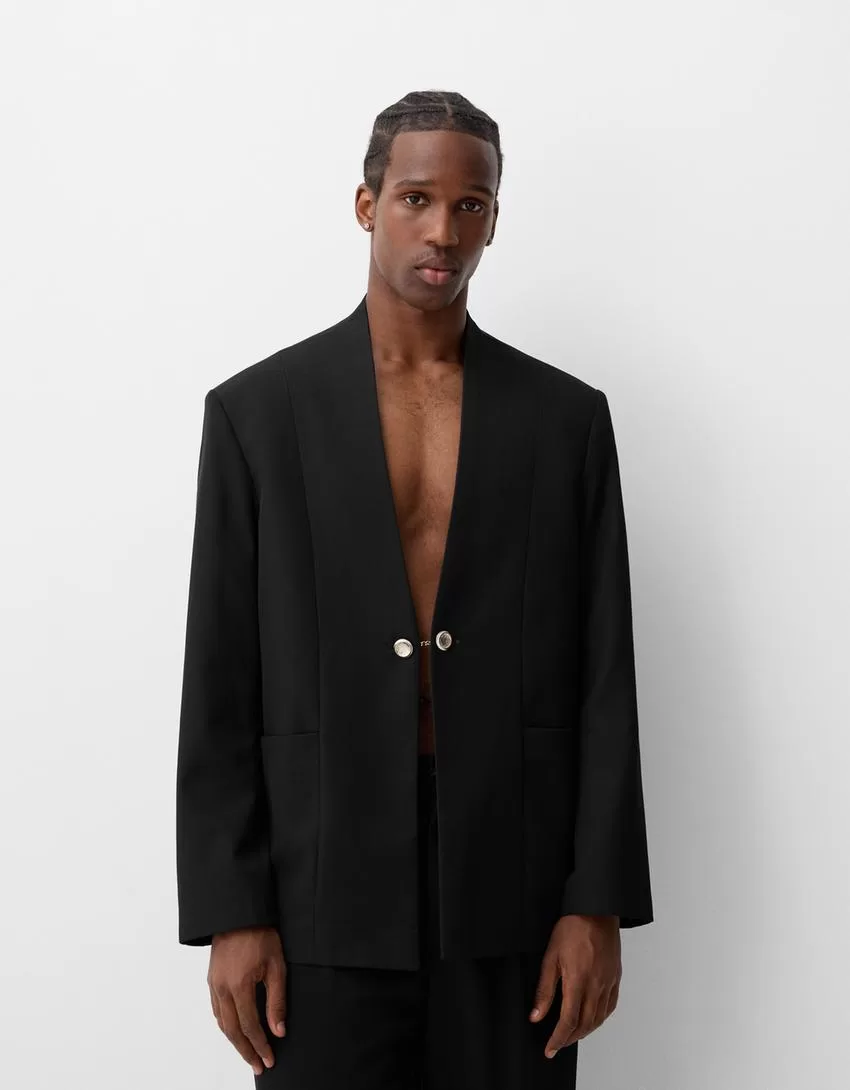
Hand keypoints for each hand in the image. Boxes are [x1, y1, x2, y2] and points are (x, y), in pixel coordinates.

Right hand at [207, 926, 286, 1075]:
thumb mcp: (276, 966)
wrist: (239, 913)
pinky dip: (225, 1025)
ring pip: (221, 1022)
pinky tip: (233, 1030)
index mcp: (239, 986)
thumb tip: (278, 1031)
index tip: (269, 1060)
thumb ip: (277, 1001)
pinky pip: (216, 1010)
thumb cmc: (261, 935)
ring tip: (248, 1053)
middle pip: (232, 1030)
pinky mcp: (211, 979)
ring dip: (234, 1041)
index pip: (249, 1026)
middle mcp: (222, 988)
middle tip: (258, 1066)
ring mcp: (214, 984)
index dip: (260, 1045)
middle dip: (246, 1051)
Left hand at [529, 914, 620, 1057]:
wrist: (596, 910)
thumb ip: (544, 989)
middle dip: (569, 1039)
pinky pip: (610, 1006)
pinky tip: (592, 1019)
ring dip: (584, 1031)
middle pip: (584, 1024)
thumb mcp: (551, 956)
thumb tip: (536, 1016)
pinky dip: (600, 1018)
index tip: (549, 1049)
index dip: (558, 1039)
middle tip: (557, 1045)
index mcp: (578, 981)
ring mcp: (608, 983)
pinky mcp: (615, 978)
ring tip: (571, 1035)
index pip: (568, 1021)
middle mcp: (596, 986)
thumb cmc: (572, 928)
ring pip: (598, 1018)